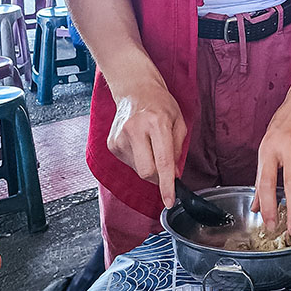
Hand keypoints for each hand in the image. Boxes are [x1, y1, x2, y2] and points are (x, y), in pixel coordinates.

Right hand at [107, 75, 186, 207]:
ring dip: (148, 165)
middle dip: (158, 177)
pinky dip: (138, 159)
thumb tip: (174, 175)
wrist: (135, 89)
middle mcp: (135, 130)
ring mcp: (120, 137)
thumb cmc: (160, 103)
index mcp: (156, 123)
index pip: (162, 162)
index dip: (166, 185)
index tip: (169, 201)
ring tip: (150, 144)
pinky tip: (139, 144)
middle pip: (146, 172)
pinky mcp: (112, 143)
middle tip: (164, 167)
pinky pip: (129, 164)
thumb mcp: (179, 121)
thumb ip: (178, 149)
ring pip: (137, 170)